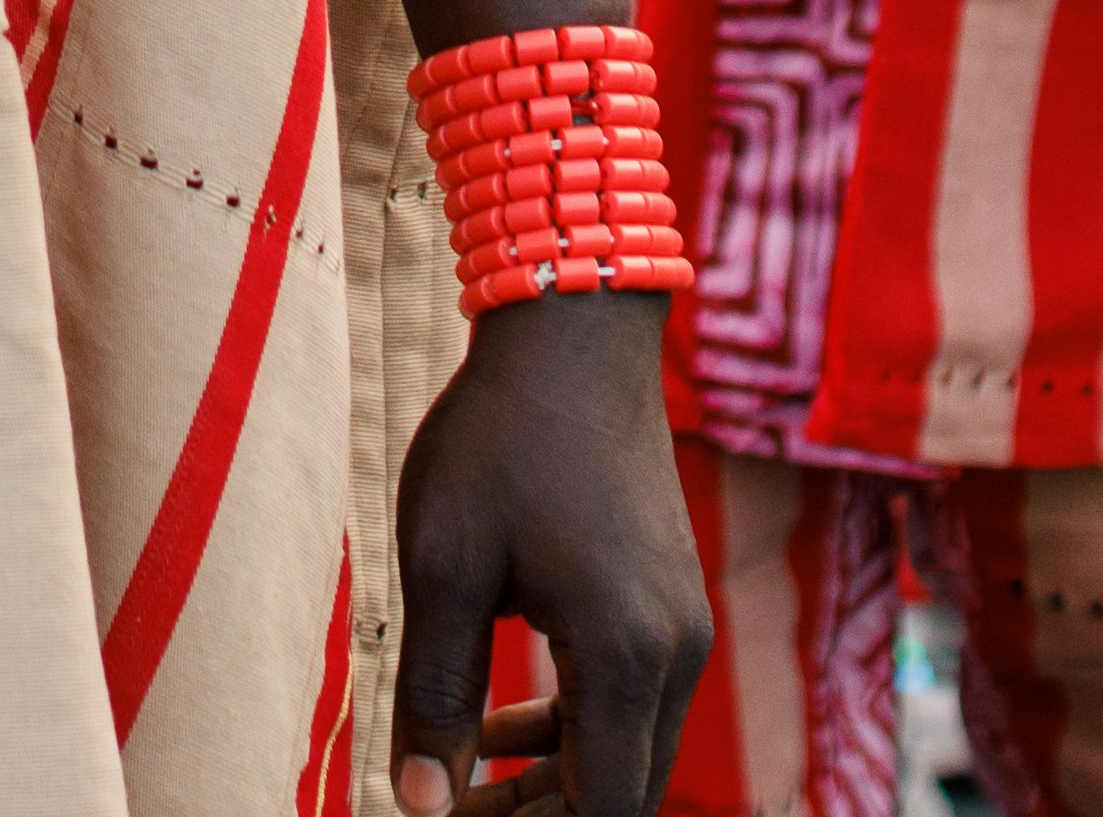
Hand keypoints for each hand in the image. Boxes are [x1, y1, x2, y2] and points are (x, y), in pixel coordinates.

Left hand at [387, 292, 704, 816]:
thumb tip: (418, 805)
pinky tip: (500, 723)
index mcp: (625, 654)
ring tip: (462, 779)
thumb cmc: (500, 437)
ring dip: (553, 776)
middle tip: (448, 809)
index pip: (601, 807)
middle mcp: (676, 652)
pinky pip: (631, 699)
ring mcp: (683, 625)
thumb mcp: (443, 566)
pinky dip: (572, 726)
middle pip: (622, 790)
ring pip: (628, 749)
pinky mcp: (672, 601)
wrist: (574, 333)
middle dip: (538, 815)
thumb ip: (434, 696)